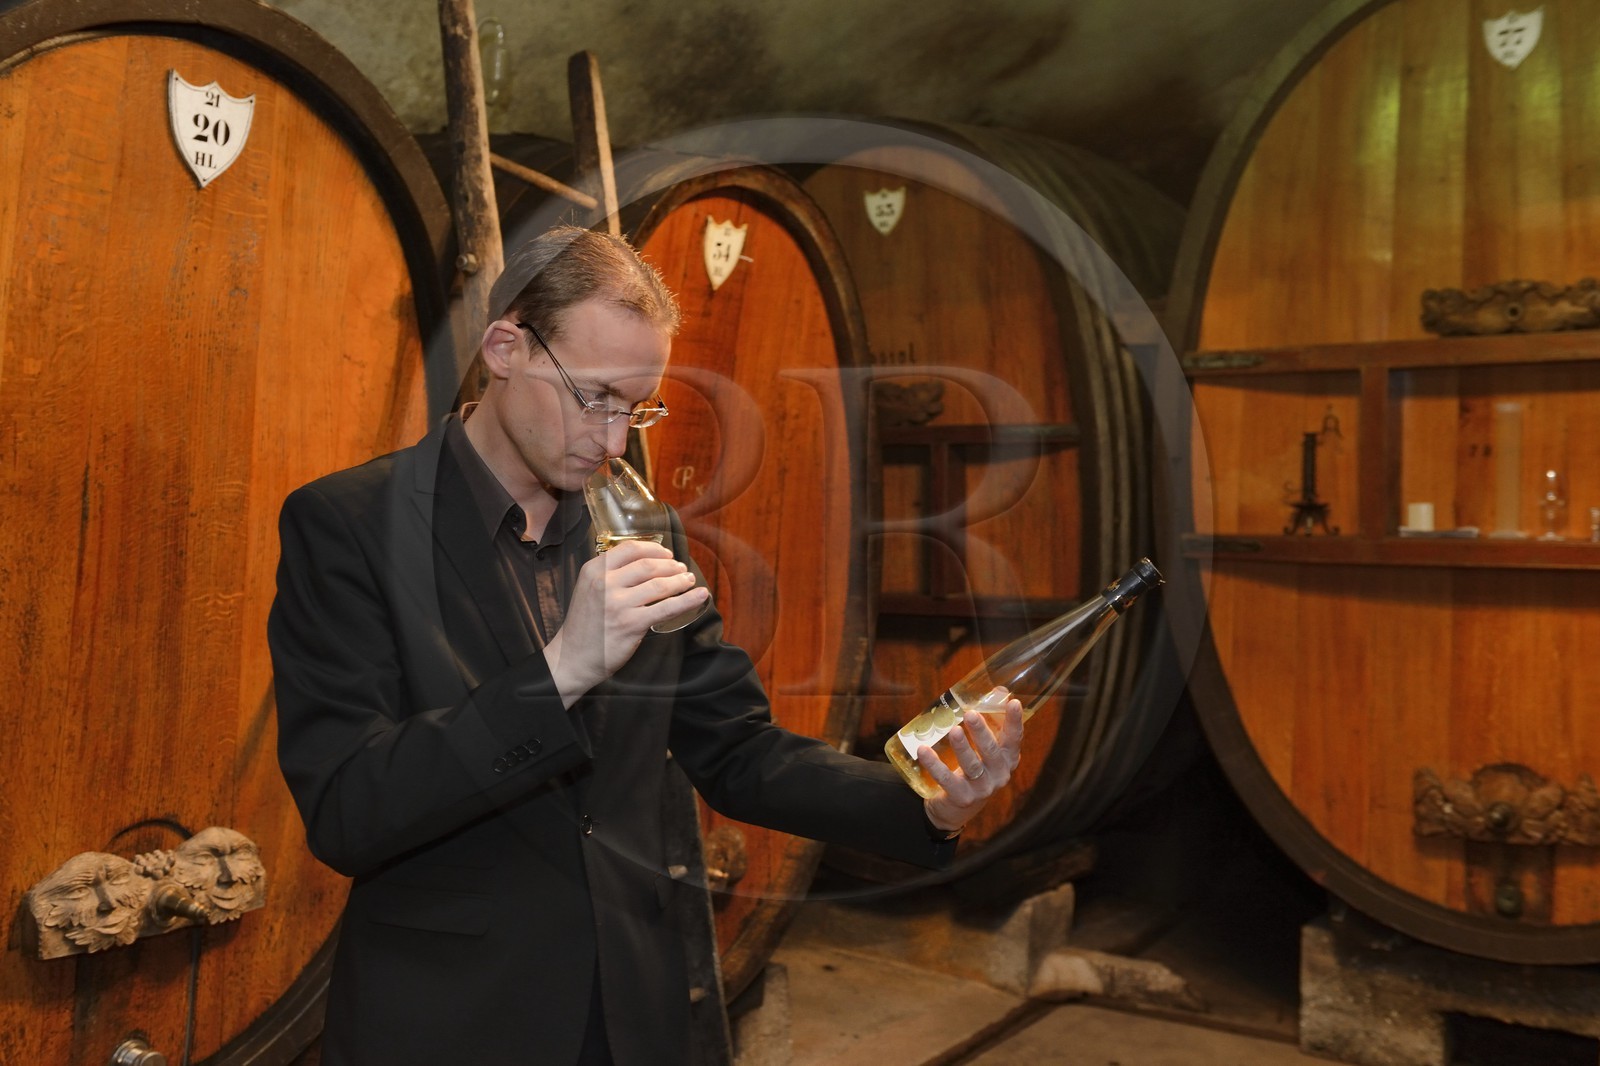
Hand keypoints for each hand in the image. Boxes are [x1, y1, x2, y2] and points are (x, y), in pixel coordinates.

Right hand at [544, 538, 709, 705]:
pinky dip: (687, 600)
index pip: (630, 549)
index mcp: (594, 570)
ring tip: (689, 580)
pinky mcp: (632, 624)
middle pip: (648, 565)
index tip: (667, 554)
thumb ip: (610, 574)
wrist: (572, 657)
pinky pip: (666, 608)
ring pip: (660, 584)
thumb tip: (645, 562)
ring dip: (680, 580)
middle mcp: (605, 583)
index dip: (654, 549)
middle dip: (671, 565)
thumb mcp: (589, 589)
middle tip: (681, 568)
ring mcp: (619, 604)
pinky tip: (700, 595)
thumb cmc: (585, 625)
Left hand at [919, 699, 1023, 833]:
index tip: (1012, 702)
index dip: (1014, 721)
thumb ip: (993, 720)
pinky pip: (947, 780)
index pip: (1014, 739)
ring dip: (962, 747)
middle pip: (992, 752)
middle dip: (982, 733)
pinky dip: (935, 765)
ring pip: (972, 766)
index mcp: (1007, 759)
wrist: (956, 808)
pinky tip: (924, 750)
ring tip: (953, 730)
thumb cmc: (974, 768)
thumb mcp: (985, 746)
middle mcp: (999, 775)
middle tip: (971, 714)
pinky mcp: (962, 798)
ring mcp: (982, 789)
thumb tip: (999, 690)